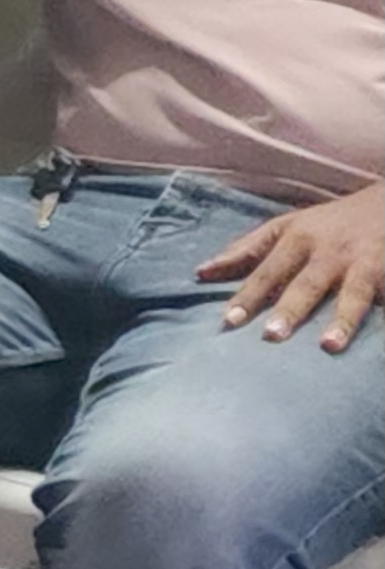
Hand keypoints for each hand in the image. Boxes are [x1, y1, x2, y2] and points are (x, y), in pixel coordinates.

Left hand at [200, 183, 382, 350]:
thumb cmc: (329, 222)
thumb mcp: (286, 226)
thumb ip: (246, 249)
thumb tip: (202, 273)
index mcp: (298, 238)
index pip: (267, 272)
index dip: (248, 296)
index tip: (229, 321)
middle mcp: (329, 251)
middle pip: (306, 284)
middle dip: (289, 310)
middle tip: (270, 336)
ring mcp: (365, 263)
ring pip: (353, 294)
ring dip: (341, 320)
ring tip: (328, 346)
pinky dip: (383, 316)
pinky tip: (379, 339)